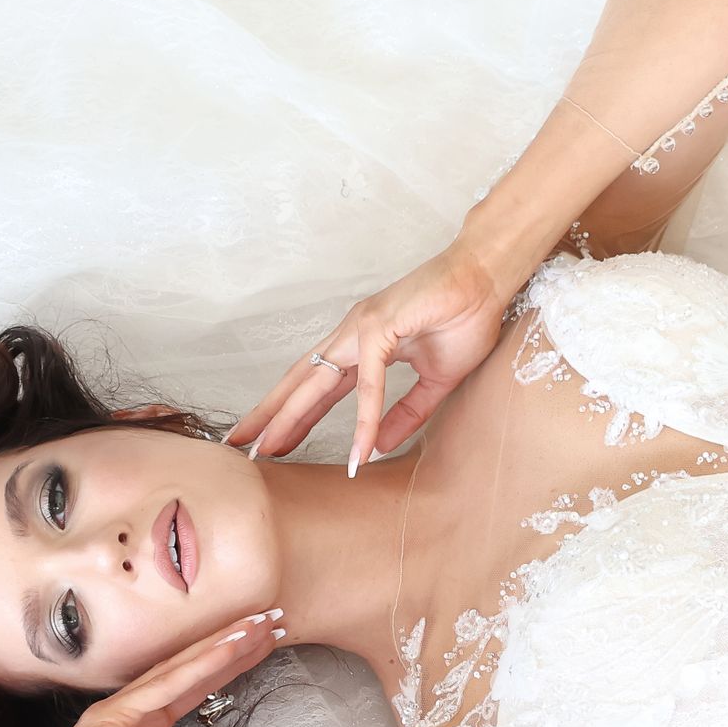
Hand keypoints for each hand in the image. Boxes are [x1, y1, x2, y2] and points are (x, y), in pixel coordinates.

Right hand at [9, 613, 286, 726]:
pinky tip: (227, 649)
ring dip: (221, 644)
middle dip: (233, 643)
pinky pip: (164, 685)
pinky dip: (197, 666)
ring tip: (257, 624)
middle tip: (269, 618)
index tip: (263, 644)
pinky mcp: (113, 715)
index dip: (231, 664)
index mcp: (144, 723)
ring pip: (182, 667)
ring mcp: (122, 707)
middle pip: (194, 667)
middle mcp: (135, 706)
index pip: (197, 685)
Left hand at [225, 239, 520, 472]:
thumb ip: (407, 413)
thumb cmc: (465, 318)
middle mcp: (351, 336)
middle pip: (301, 383)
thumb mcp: (436, 380)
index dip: (293, 414)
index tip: (271, 443)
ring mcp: (361, 330)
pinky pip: (368, 382)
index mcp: (362, 345)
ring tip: (268, 448)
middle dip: (270, 417)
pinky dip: (364, 418)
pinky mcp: (380, 328)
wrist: (487, 278)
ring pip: (317, 380)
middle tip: (240, 448)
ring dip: (289, 415)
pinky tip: (360, 448)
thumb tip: (380, 448)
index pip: (318, 386)